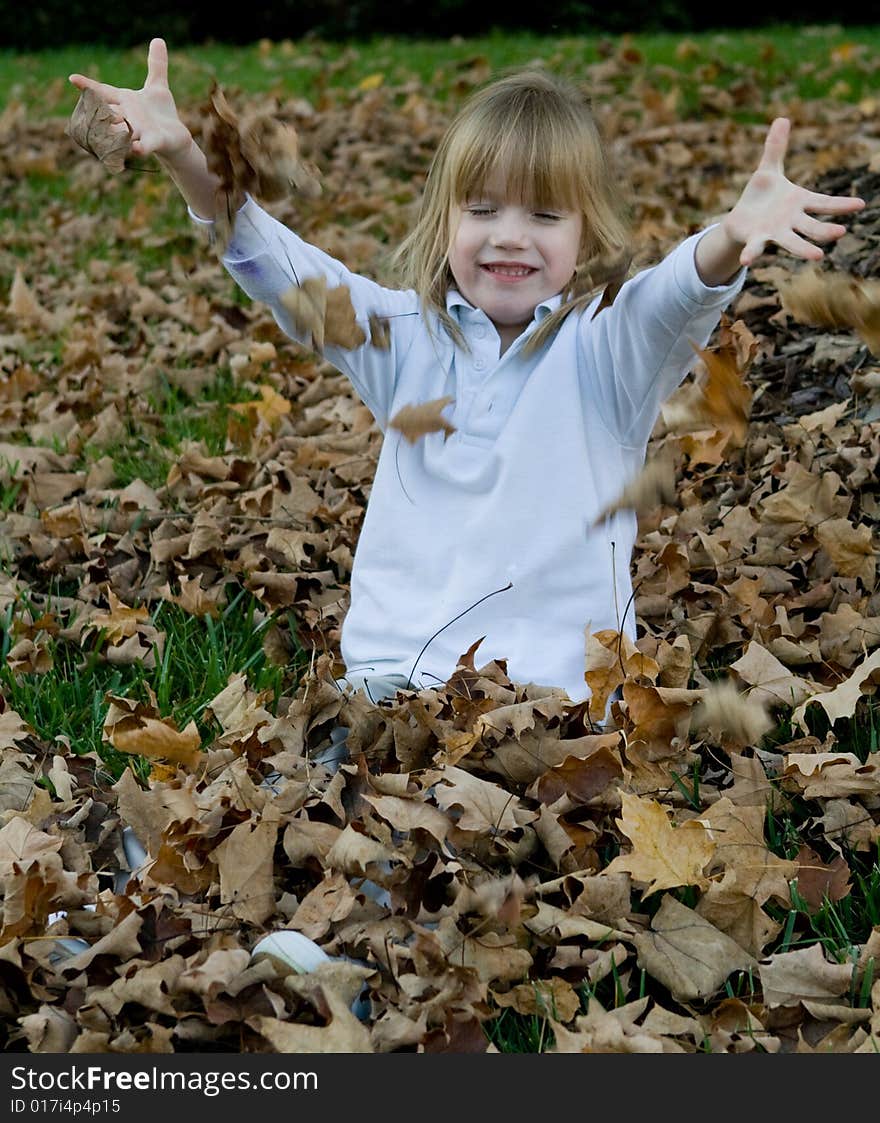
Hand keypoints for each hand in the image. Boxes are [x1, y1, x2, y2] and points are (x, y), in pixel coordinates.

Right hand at [68, 38, 191, 161]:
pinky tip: (136, 149)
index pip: (103, 92)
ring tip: (110, 127)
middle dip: (100, 110)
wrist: (177, 139)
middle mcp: (128, 118)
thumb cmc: (162, 115)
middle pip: (107, 112)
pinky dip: (139, 148)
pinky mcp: (153, 143)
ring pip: (121, 132)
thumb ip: (156, 66)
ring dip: (115, 131)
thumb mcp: (158, 88)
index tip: (72, 78)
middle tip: (92, 106)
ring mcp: (138, 132)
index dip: (88, 86)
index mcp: (125, 102)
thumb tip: (158, 39)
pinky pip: (144, 146)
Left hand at [723, 117, 864, 266]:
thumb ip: (776, 148)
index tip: (860, 204)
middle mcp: (791, 221)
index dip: (841, 205)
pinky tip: (747, 260)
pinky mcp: (756, 240)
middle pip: (812, 226)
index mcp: (798, 202)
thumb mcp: (768, 170)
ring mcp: (775, 232)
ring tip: (818, 256)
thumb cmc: (760, 196)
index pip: (823, 203)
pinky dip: (751, 254)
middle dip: (826, 230)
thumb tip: (782, 118)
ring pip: (793, 242)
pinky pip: (755, 248)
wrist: (741, 220)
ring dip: (804, 249)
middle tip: (841, 232)